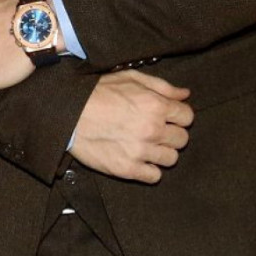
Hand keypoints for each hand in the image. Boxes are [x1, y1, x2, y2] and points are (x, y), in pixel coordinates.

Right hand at [69, 70, 193, 183]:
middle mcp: (152, 129)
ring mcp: (140, 151)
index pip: (188, 117)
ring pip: (171, 159)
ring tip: (146, 144)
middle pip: (182, 139)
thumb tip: (185, 95)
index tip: (168, 117)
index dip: (179, 116)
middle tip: (156, 130)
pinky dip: (149, 169)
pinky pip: (154, 176)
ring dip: (162, 152)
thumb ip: (162, 86)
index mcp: (155, 105)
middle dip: (172, 133)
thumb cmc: (97, 92)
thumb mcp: (130, 78)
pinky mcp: (127, 169)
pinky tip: (139, 158)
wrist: (68, 114)